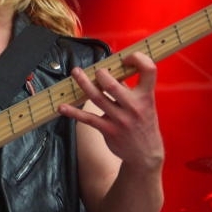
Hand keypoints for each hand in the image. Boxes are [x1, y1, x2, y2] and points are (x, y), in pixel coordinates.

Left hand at [59, 51, 162, 166]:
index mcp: (146, 97)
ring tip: (76, 72)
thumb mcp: (146, 105)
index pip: (149, 70)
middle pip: (112, 85)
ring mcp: (120, 119)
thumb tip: (113, 71)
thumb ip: (131, 89)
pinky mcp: (108, 130)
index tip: (127, 58)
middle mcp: (134, 107)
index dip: (138, 59)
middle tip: (96, 70)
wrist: (145, 154)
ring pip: (97, 98)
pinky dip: (73, 112)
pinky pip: (87, 119)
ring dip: (84, 84)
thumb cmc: (144, 124)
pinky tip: (62, 107)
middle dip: (101, 74)